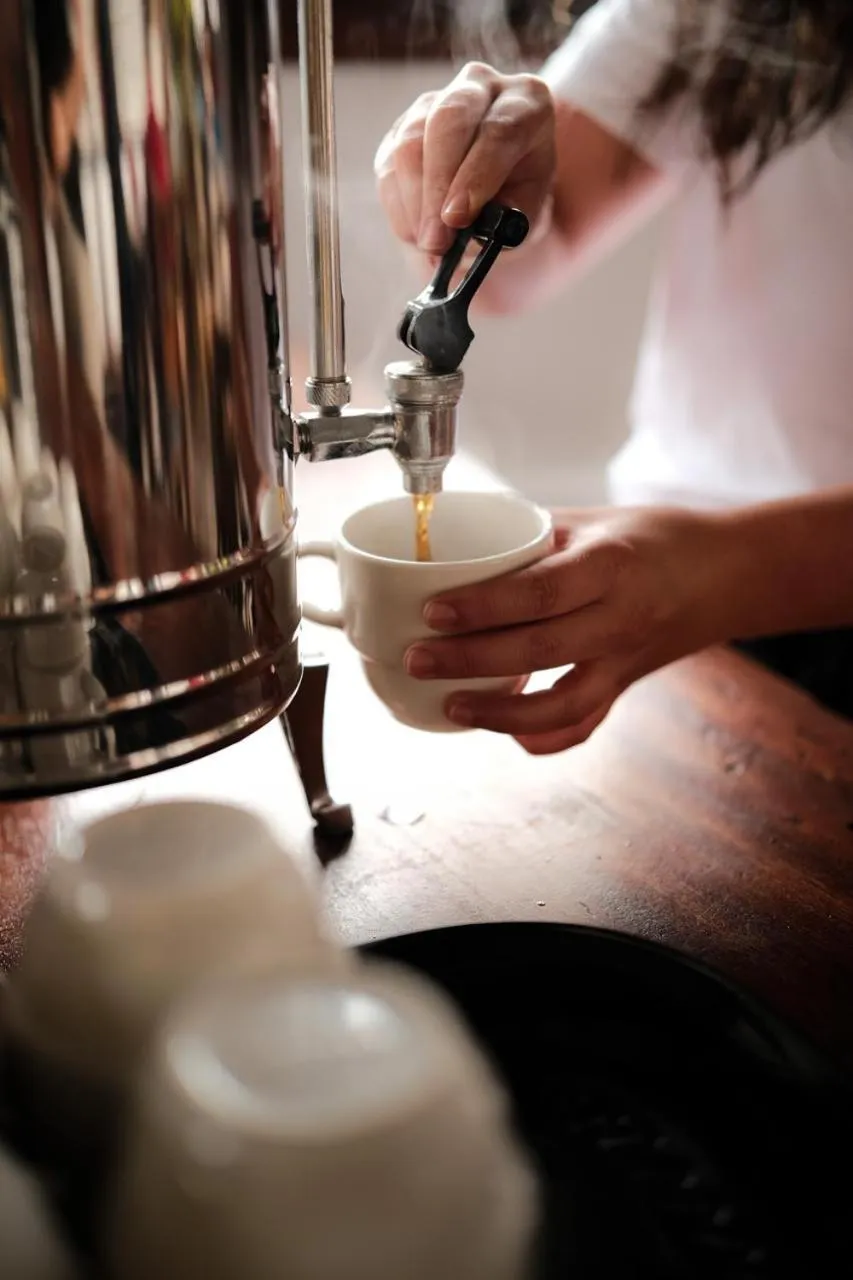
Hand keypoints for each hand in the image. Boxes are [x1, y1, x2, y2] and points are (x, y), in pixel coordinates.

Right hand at [374, 62, 555, 257]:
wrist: (499, 186)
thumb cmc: (518, 195)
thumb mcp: (528, 209)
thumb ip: (507, 216)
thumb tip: (469, 228)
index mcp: (526, 101)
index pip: (499, 129)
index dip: (475, 175)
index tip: (457, 218)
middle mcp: (479, 88)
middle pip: (448, 121)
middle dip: (437, 186)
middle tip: (436, 239)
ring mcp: (434, 102)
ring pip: (410, 143)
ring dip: (415, 203)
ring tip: (429, 243)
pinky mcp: (401, 128)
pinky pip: (388, 165)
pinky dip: (399, 207)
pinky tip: (416, 232)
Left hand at [404, 508, 729, 754]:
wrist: (728, 572)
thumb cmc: (654, 537)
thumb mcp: (592, 520)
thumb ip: (528, 535)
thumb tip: (452, 545)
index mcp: (610, 566)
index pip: (539, 591)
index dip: (483, 606)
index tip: (433, 611)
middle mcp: (621, 618)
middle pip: (540, 650)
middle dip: (470, 660)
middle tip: (417, 658)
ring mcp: (625, 660)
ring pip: (563, 703)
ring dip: (501, 713)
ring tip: (451, 704)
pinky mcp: (625, 684)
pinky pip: (585, 723)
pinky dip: (545, 736)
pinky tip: (507, 735)